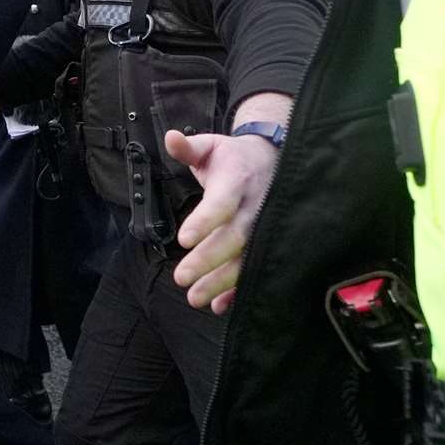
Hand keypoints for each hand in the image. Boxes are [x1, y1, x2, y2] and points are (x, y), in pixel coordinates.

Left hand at [164, 130, 280, 312]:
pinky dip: (238, 290)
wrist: (273, 162)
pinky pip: (256, 269)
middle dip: (208, 259)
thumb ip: (189, 148)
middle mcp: (256, 206)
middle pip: (235, 236)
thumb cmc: (234, 158)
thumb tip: (170, 138)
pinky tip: (219, 305)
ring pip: (246, 258)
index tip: (183, 239)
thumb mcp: (212, 146)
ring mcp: (265, 228)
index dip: (205, 220)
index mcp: (238, 180)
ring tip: (194, 297)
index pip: (222, 202)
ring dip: (221, 281)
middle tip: (181, 277)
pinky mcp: (267, 244)